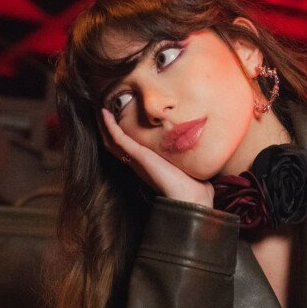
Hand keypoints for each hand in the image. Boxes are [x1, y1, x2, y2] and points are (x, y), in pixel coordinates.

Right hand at [100, 109, 214, 207]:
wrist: (191, 198)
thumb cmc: (195, 188)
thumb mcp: (191, 167)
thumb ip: (192, 159)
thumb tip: (204, 153)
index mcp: (149, 165)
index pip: (130, 148)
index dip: (122, 134)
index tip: (120, 118)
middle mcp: (140, 163)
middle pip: (117, 144)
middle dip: (110, 127)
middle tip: (105, 110)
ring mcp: (137, 159)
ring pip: (113, 140)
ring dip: (106, 124)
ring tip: (101, 109)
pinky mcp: (139, 156)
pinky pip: (118, 138)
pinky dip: (110, 125)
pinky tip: (105, 113)